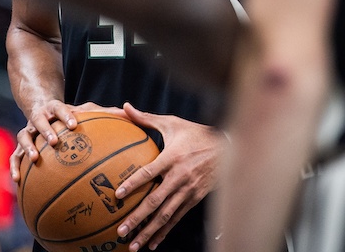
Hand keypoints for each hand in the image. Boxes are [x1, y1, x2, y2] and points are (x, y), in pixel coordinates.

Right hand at [10, 101, 123, 182]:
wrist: (41, 109)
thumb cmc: (69, 114)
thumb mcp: (85, 110)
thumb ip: (105, 112)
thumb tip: (129, 112)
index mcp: (55, 109)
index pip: (60, 108)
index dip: (65, 115)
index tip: (73, 124)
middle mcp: (39, 118)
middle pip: (40, 121)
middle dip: (46, 131)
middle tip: (54, 141)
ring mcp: (28, 131)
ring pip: (24, 137)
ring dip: (28, 147)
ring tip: (34, 159)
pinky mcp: (21, 145)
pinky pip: (15, 156)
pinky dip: (15, 167)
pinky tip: (18, 181)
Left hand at [112, 102, 226, 250]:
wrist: (227, 147)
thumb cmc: (195, 133)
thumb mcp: (172, 123)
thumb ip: (146, 119)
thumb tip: (125, 107)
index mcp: (172, 157)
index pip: (149, 173)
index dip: (133, 184)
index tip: (117, 195)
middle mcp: (180, 177)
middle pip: (155, 202)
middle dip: (137, 218)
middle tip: (120, 230)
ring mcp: (188, 190)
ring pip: (165, 215)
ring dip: (149, 231)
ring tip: (133, 244)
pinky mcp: (195, 199)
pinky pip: (177, 218)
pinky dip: (164, 232)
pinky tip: (153, 243)